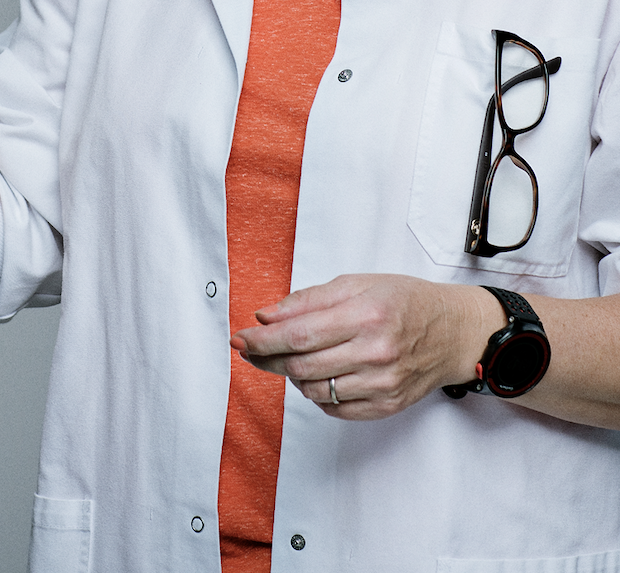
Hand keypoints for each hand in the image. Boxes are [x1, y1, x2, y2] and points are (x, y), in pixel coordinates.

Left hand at [231, 274, 501, 420]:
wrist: (452, 332)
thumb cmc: (403, 300)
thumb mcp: (357, 284)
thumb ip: (308, 300)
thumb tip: (265, 316)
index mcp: (365, 314)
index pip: (298, 334)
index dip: (262, 340)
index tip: (239, 339)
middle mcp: (374, 352)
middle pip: (301, 365)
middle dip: (266, 358)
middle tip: (250, 349)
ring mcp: (381, 384)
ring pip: (314, 390)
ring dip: (291, 375)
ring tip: (291, 357)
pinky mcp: (385, 406)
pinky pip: (334, 409)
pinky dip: (316, 393)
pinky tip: (318, 374)